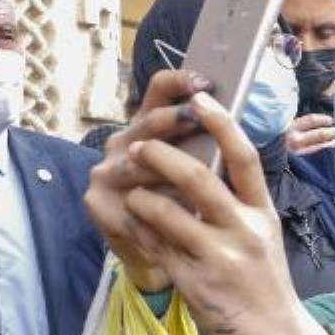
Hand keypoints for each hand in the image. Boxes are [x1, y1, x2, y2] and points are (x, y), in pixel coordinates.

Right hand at [85, 69, 209, 290]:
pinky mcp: (98, 205)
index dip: (180, 81)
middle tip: (197, 117)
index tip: (206, 81)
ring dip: (165, 170)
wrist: (165, 254)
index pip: (159, 89)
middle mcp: (124, 142)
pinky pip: (128, 205)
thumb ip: (207, 145)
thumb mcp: (197, 169)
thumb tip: (236, 121)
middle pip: (148, 123)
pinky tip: (176, 218)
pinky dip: (153, 212)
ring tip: (196, 179)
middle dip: (174, 119)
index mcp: (149, 126)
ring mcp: (106, 173)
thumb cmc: (187, 203)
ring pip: (136, 165)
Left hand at [120, 91, 334, 334]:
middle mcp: (245, 230)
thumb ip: (239, 204)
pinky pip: (154, 246)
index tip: (201, 98)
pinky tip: (133, 226)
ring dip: (140, 195)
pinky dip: (139, 230)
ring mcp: (219, 258)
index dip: (222, 123)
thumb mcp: (263, 236)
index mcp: (263, 213)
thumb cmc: (265, 284)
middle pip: (198, 177)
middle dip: (161, 155)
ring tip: (131, 191)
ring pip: (165, 211)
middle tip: (139, 143)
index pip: (245, 157)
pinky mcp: (195, 283)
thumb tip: (206, 164)